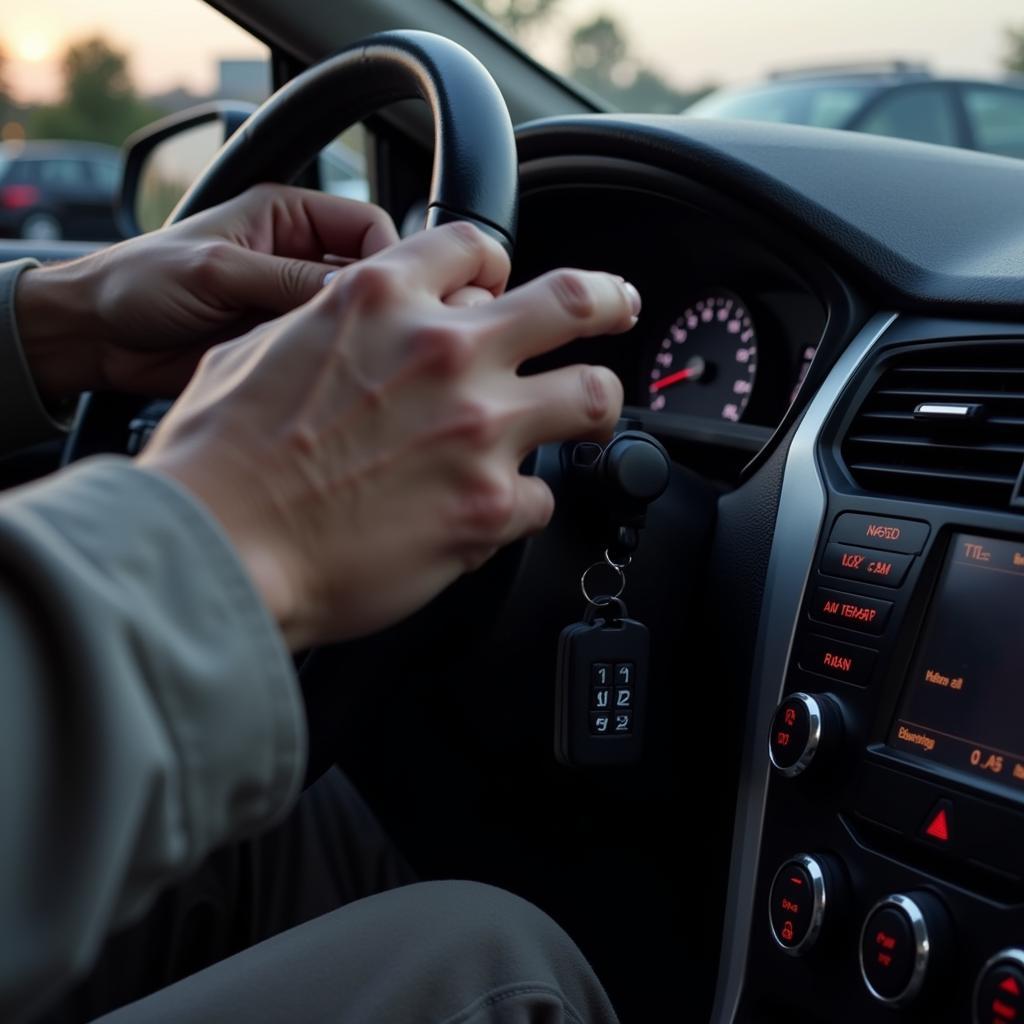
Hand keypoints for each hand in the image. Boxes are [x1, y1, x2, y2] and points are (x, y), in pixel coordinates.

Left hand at [14, 184, 398, 400]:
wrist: (97, 338)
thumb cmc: (139, 283)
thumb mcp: (217, 270)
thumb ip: (285, 278)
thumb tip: (353, 292)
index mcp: (286, 217)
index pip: (365, 225)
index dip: (387, 256)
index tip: (394, 293)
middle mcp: (297, 258)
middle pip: (367, 276)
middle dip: (377, 302)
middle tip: (385, 332)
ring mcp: (291, 305)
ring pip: (352, 320)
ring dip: (356, 337)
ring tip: (355, 359)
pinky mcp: (283, 345)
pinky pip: (326, 354)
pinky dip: (334, 365)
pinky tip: (330, 377)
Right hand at [139, 222, 640, 648]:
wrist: (219, 547)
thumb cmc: (221, 460)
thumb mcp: (258, 349)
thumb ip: (331, 326)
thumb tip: (357, 329)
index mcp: (381, 300)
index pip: (473, 246)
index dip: (495, 264)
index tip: (506, 284)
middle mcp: (444, 352)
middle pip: (572, 301)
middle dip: (608, 299)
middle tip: (620, 306)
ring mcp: (479, 429)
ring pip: (593, 396)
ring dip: (594, 407)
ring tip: (590, 420)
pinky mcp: (490, 507)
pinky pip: (544, 498)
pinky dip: (525, 504)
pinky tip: (497, 513)